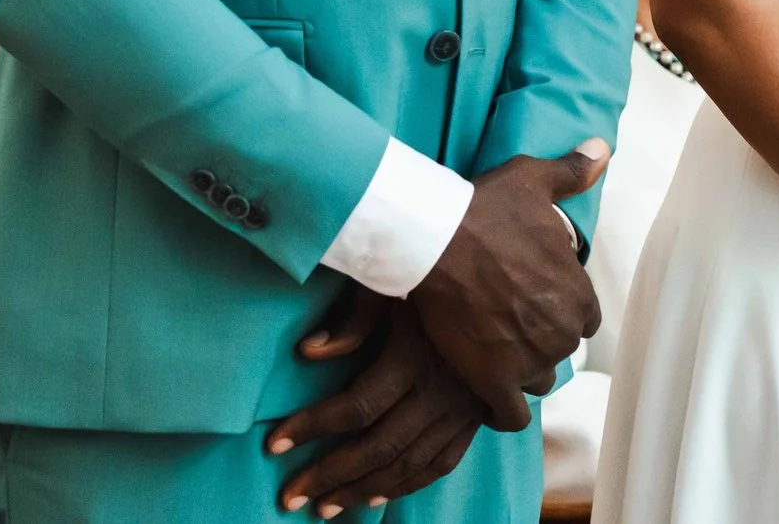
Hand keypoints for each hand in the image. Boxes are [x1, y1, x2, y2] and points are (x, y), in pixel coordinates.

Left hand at [266, 291, 483, 517]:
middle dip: (328, 475)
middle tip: (288, 496)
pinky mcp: (474, 421)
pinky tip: (373, 498)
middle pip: (377, 447)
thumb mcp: (393, 285)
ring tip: (322, 507)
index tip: (272, 443)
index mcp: (414, 357)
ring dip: (361, 490)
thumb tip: (308, 352)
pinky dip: (405, 487)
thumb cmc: (437, 278)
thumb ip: (353, 319)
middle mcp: (439, 392)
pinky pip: (438, 465)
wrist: (506, 286)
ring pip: (406, 465)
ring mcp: (460, 412)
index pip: (355, 406)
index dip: (311, 427)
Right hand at [404, 140, 606, 431]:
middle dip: (538, 338)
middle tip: (505, 321)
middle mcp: (562, 332)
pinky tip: (486, 395)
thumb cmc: (484, 207)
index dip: (559, 309)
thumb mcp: (533, 180)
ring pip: (536, 379)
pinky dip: (501, 411)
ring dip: (520, 369)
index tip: (532, 299)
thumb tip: (603, 148)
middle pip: (559, 348)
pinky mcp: (493, 381)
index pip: (585, 318)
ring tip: (492, 351)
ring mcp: (529, 359)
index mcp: (578, 294)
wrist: (435, 239)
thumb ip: (573, 171)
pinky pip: (510, 416)